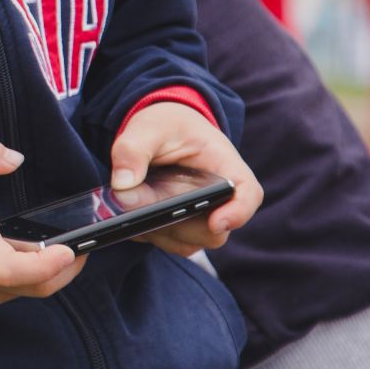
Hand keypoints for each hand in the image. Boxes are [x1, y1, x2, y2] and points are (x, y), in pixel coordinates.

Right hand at [0, 131, 85, 315]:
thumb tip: (14, 158)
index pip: (13, 270)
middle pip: (35, 287)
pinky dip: (19, 279)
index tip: (71, 248)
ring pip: (23, 293)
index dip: (49, 264)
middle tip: (81, 244)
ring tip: (50, 246)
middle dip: (65, 268)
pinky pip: (6, 296)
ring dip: (41, 273)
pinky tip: (16, 255)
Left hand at [110, 101, 261, 254]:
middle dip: (176, 221)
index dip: (238, 213)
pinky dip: (147, 232)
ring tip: (131, 202)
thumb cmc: (166, 126)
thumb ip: (133, 151)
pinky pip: (167, 242)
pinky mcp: (179, 228)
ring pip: (188, 242)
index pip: (248, 194)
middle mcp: (219, 200)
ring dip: (158, 229)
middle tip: (140, 200)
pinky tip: (129, 213)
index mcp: (225, 166)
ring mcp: (200, 218)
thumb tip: (122, 186)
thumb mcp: (148, 127)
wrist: (161, 131)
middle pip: (213, 231)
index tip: (216, 222)